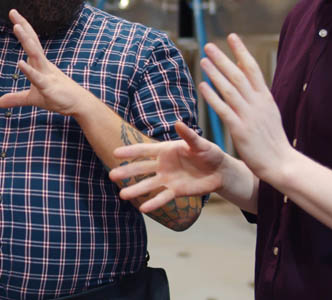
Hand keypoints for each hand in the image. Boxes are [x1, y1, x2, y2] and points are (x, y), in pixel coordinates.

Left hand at [0, 9, 93, 115]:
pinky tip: (20, 63)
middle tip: (12, 11)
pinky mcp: (48, 87)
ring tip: (16, 27)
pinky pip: (37, 77)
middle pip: (32, 41)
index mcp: (39, 63)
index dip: (22, 28)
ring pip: (35, 54)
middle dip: (23, 26)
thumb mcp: (33, 99)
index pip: (30, 42)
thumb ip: (16, 98)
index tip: (13, 14)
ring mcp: (46, 74)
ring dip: (26, 40)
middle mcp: (43, 64)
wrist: (77, 105)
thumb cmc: (57, 97)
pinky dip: (29, 70)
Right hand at [109, 122, 225, 211]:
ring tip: (122, 195)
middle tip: (112, 176)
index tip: (115, 153)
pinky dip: (153, 203)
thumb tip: (178, 123)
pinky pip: (163, 197)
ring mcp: (168, 179)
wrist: (219, 171)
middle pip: (141, 168)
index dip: (130, 151)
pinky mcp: (176, 191)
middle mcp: (163, 165)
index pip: (144, 151)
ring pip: (148, 185)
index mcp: (166, 150)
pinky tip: (143, 209)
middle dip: (127, 172)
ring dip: (136, 190)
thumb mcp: (200, 144)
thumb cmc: (209, 153)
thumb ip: (188, 136)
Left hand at [199, 34, 293, 182]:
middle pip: (238, 75)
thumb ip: (257, 94)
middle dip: (223, 58)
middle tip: (209, 45)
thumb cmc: (272, 138)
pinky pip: (224, 110)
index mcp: (265, 97)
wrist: (281, 163)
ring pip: (230, 89)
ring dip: (216, 73)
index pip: (253, 69)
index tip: (232, 37)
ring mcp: (249, 116)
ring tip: (203, 60)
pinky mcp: (240, 129)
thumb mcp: (268, 111)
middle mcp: (258, 103)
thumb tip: (248, 76)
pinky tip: (203, 86)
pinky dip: (213, 96)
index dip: (241, 52)